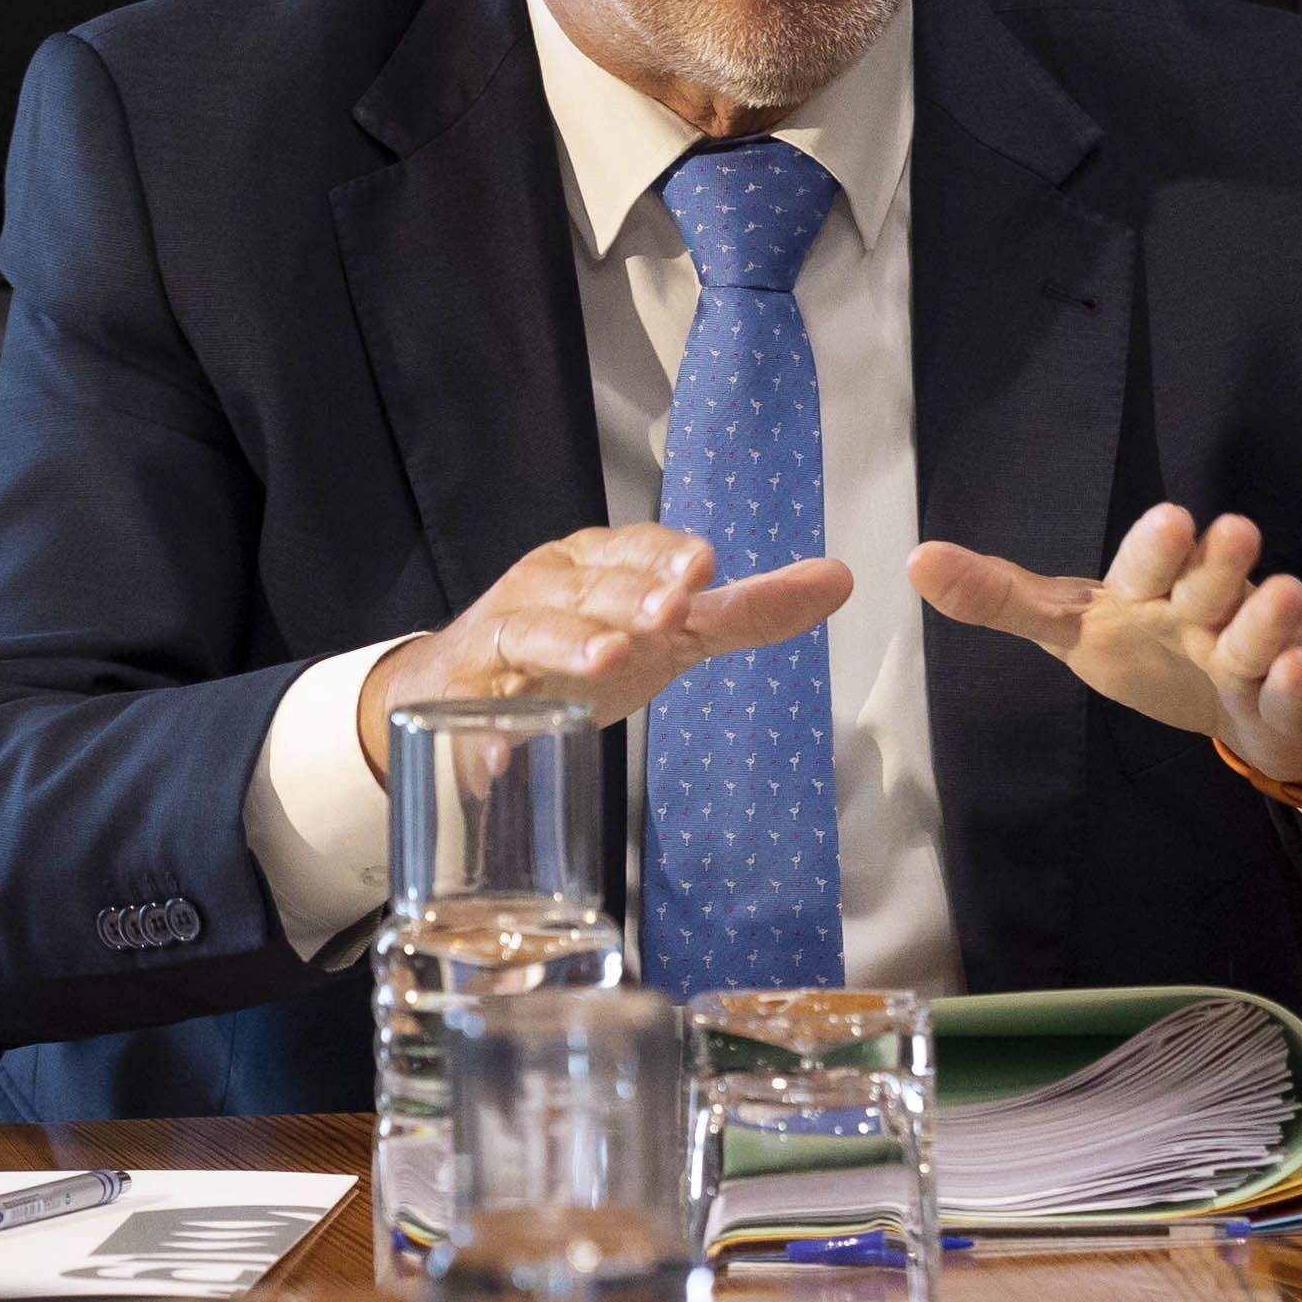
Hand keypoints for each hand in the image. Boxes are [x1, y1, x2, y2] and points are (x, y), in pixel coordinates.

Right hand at [357, 523, 852, 778]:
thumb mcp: (665, 633)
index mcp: (595, 563)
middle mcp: (545, 588)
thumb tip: (840, 578)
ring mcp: (500, 641)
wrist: (461, 689)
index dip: (664, 556)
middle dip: (627, 596)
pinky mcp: (463, 699)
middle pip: (587, 585)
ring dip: (567, 642)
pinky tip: (504, 755)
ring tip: (606, 658)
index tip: (703, 569)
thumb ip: (747, 611)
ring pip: (531, 630)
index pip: (632, 547)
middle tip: (668, 613)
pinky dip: (486, 733)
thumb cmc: (577, 651)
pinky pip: (472, 713)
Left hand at [910, 506, 1301, 808]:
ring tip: (1274, 595)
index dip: (1157, 546)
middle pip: (1208, 580)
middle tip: (1227, 534)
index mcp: (1148, 589)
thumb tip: (914, 560)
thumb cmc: (1155, 648)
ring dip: (1263, 616)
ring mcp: (1248, 649)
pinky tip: (1294, 672)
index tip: (1172, 518)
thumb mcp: (1073, 626)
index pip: (1147, 562)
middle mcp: (1202, 604)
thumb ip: (1001, 599)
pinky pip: (1290, 690)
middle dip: (1217, 561)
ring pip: (1254, 629)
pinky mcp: (1284, 696)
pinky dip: (1294, 683)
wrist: (1255, 699)